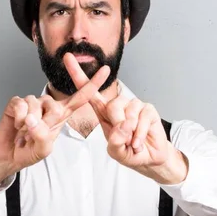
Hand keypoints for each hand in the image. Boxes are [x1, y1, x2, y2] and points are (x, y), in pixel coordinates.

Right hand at [0, 60, 110, 191]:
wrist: (8, 155)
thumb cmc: (30, 151)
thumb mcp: (43, 150)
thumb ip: (43, 136)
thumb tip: (32, 119)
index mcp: (61, 115)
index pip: (80, 98)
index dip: (93, 84)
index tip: (106, 69)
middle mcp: (49, 105)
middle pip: (55, 106)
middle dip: (45, 124)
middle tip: (35, 135)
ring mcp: (33, 102)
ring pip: (35, 104)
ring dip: (28, 123)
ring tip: (24, 131)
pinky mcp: (17, 102)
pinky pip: (20, 104)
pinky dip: (18, 117)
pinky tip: (16, 124)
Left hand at [63, 53, 172, 170]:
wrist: (149, 158)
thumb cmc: (128, 152)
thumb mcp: (115, 150)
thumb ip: (114, 141)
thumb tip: (122, 126)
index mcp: (104, 111)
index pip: (88, 91)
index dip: (78, 74)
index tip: (67, 58)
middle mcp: (118, 104)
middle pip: (112, 106)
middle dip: (117, 126)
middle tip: (123, 140)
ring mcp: (134, 105)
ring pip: (128, 114)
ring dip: (130, 134)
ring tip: (132, 142)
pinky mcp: (147, 109)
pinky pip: (142, 119)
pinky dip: (140, 135)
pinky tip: (139, 142)